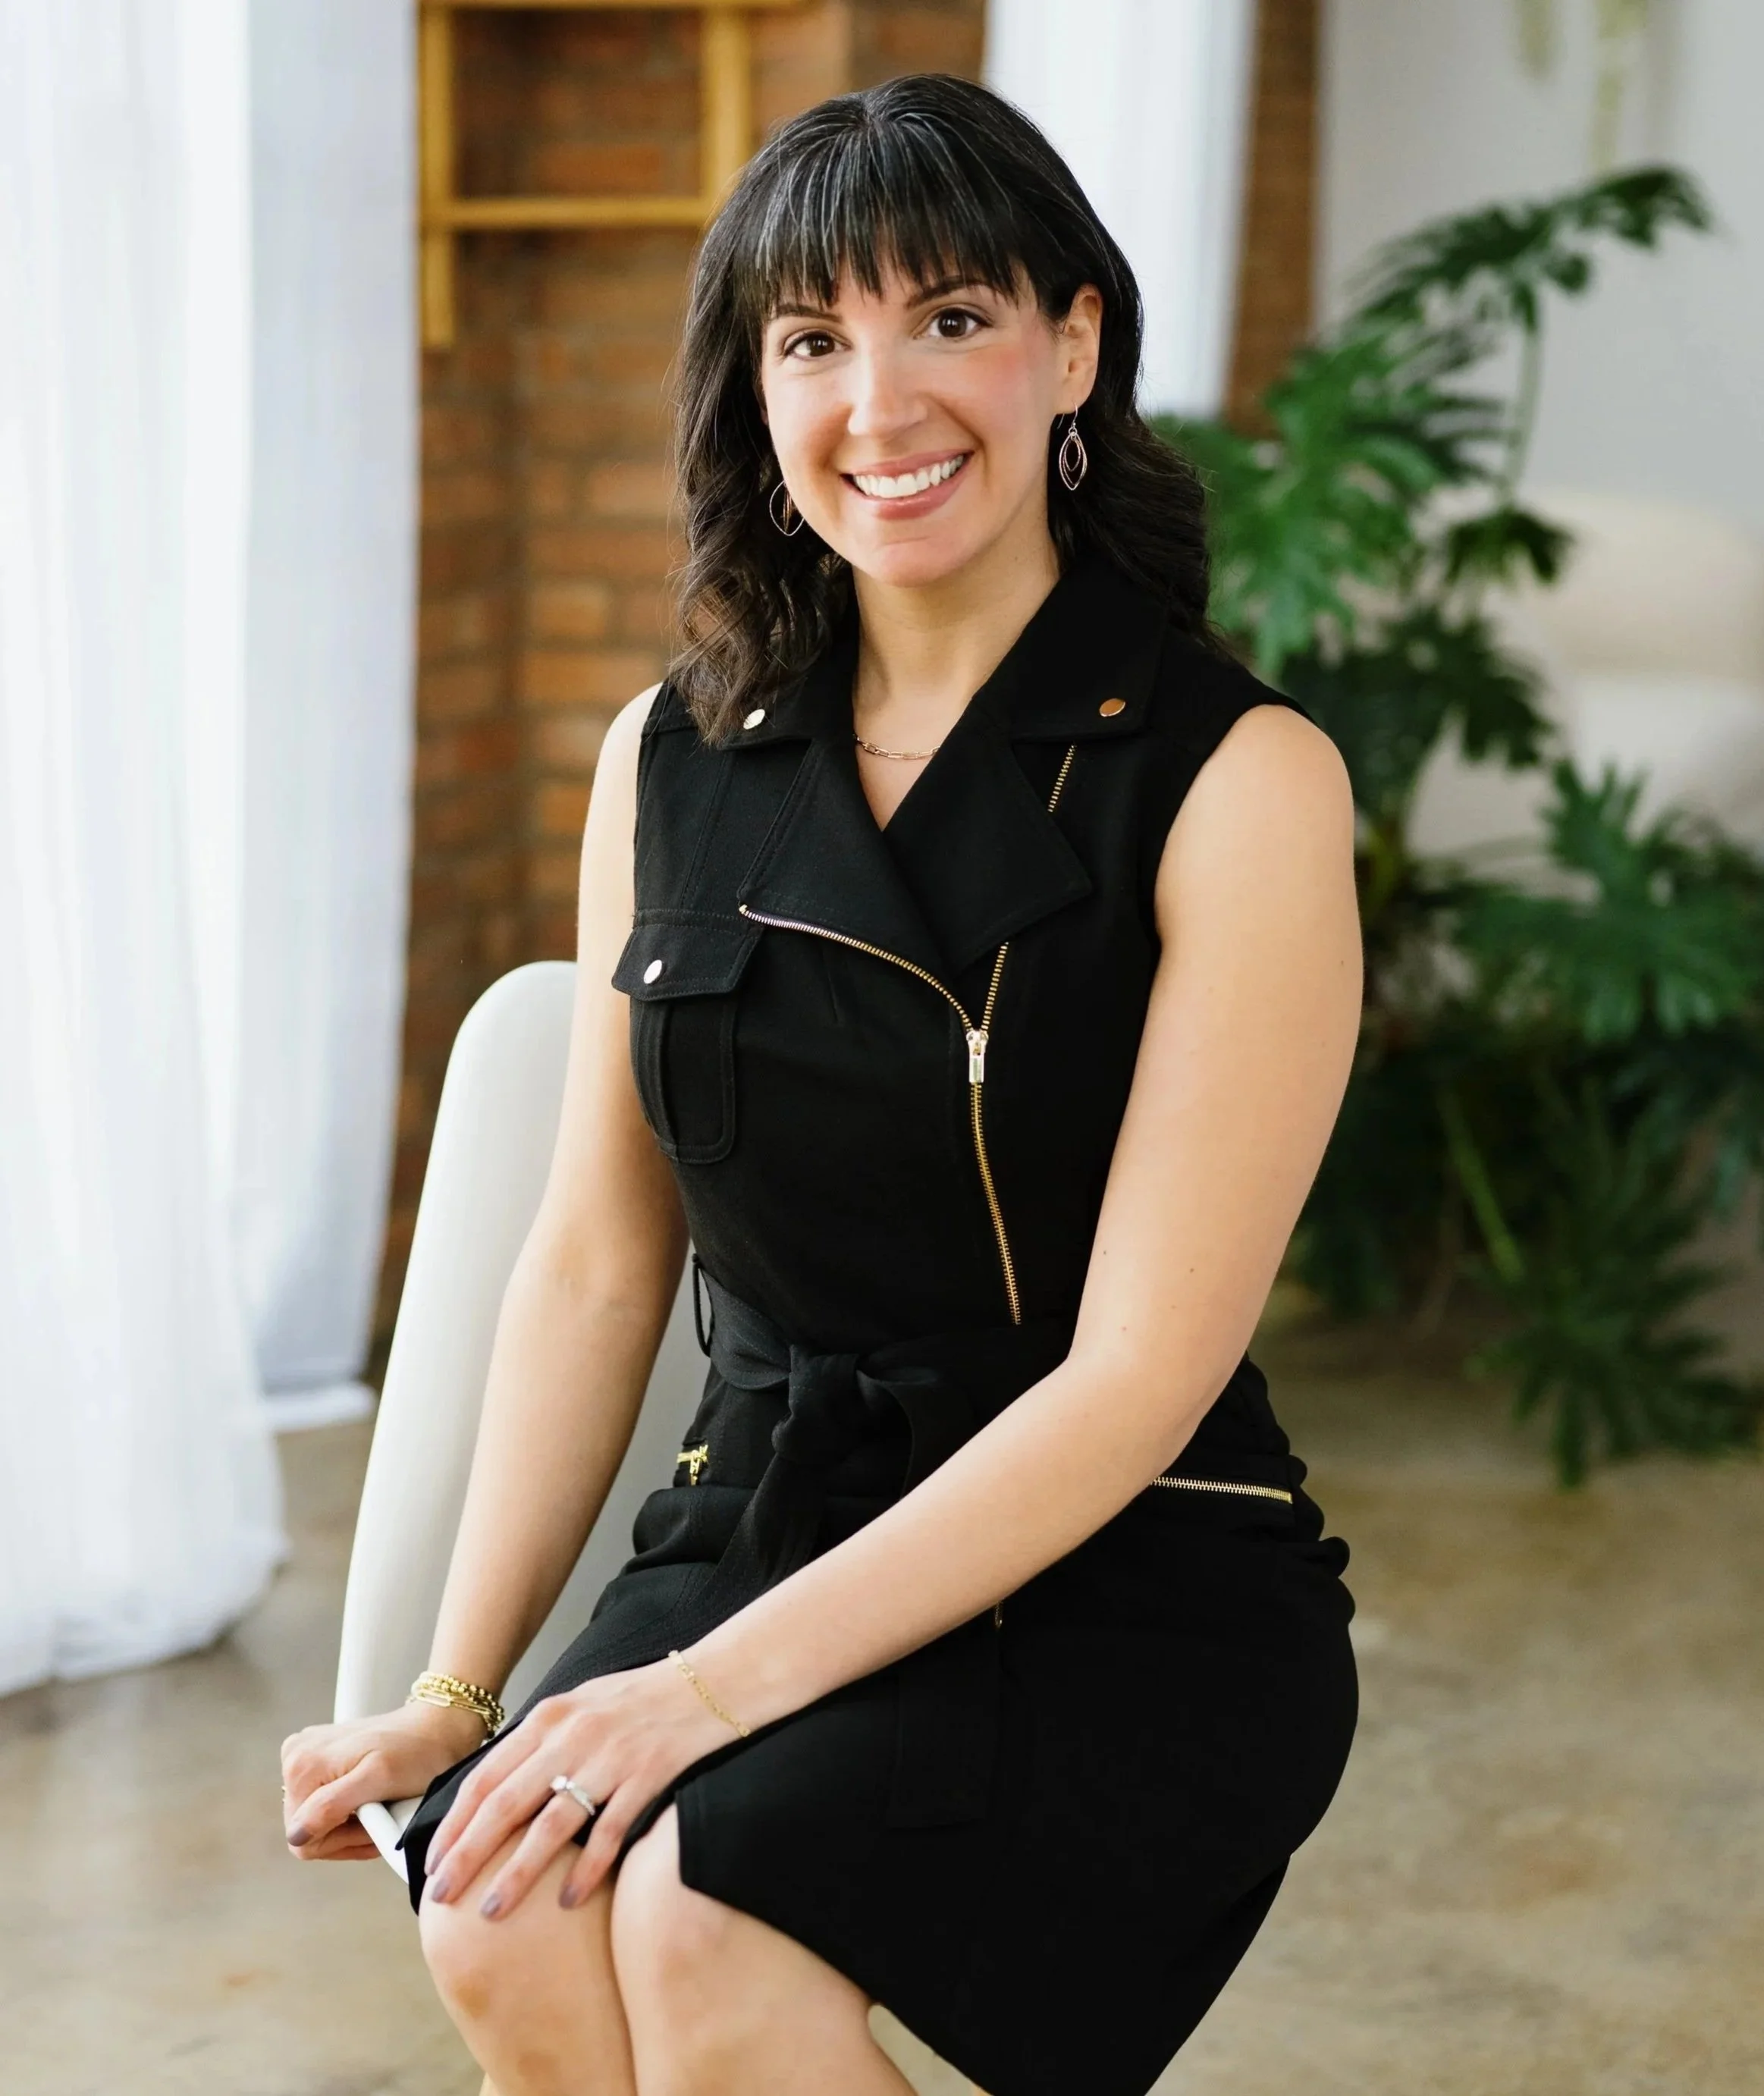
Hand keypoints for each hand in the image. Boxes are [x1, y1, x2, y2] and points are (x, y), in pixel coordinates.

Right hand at [281, 1698, 488, 1860]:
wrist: (437, 1727)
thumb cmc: (417, 1752)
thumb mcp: (377, 1779)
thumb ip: (331, 1806)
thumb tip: (295, 1835)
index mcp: (301, 1765)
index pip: (302, 1840)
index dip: (342, 1842)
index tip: (376, 1824)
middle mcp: (294, 1757)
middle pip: (308, 1833)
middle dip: (347, 1835)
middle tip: (383, 1819)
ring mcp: (305, 1758)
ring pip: (317, 1824)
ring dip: (352, 1827)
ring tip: (383, 1809)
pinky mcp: (319, 1762)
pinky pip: (324, 1807)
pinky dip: (352, 1813)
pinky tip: (375, 1801)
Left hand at [421, 1654, 738, 1917]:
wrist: (713, 1680)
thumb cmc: (643, 1697)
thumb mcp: (582, 1704)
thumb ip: (542, 1740)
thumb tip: (498, 1788)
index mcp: (550, 1717)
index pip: (486, 1777)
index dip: (455, 1822)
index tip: (434, 1861)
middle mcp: (573, 1735)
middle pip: (506, 1804)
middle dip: (468, 1854)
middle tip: (441, 1896)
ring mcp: (610, 1757)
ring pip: (551, 1824)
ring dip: (517, 1872)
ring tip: (491, 1910)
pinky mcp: (647, 1776)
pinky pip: (609, 1831)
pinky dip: (586, 1868)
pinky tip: (567, 1899)